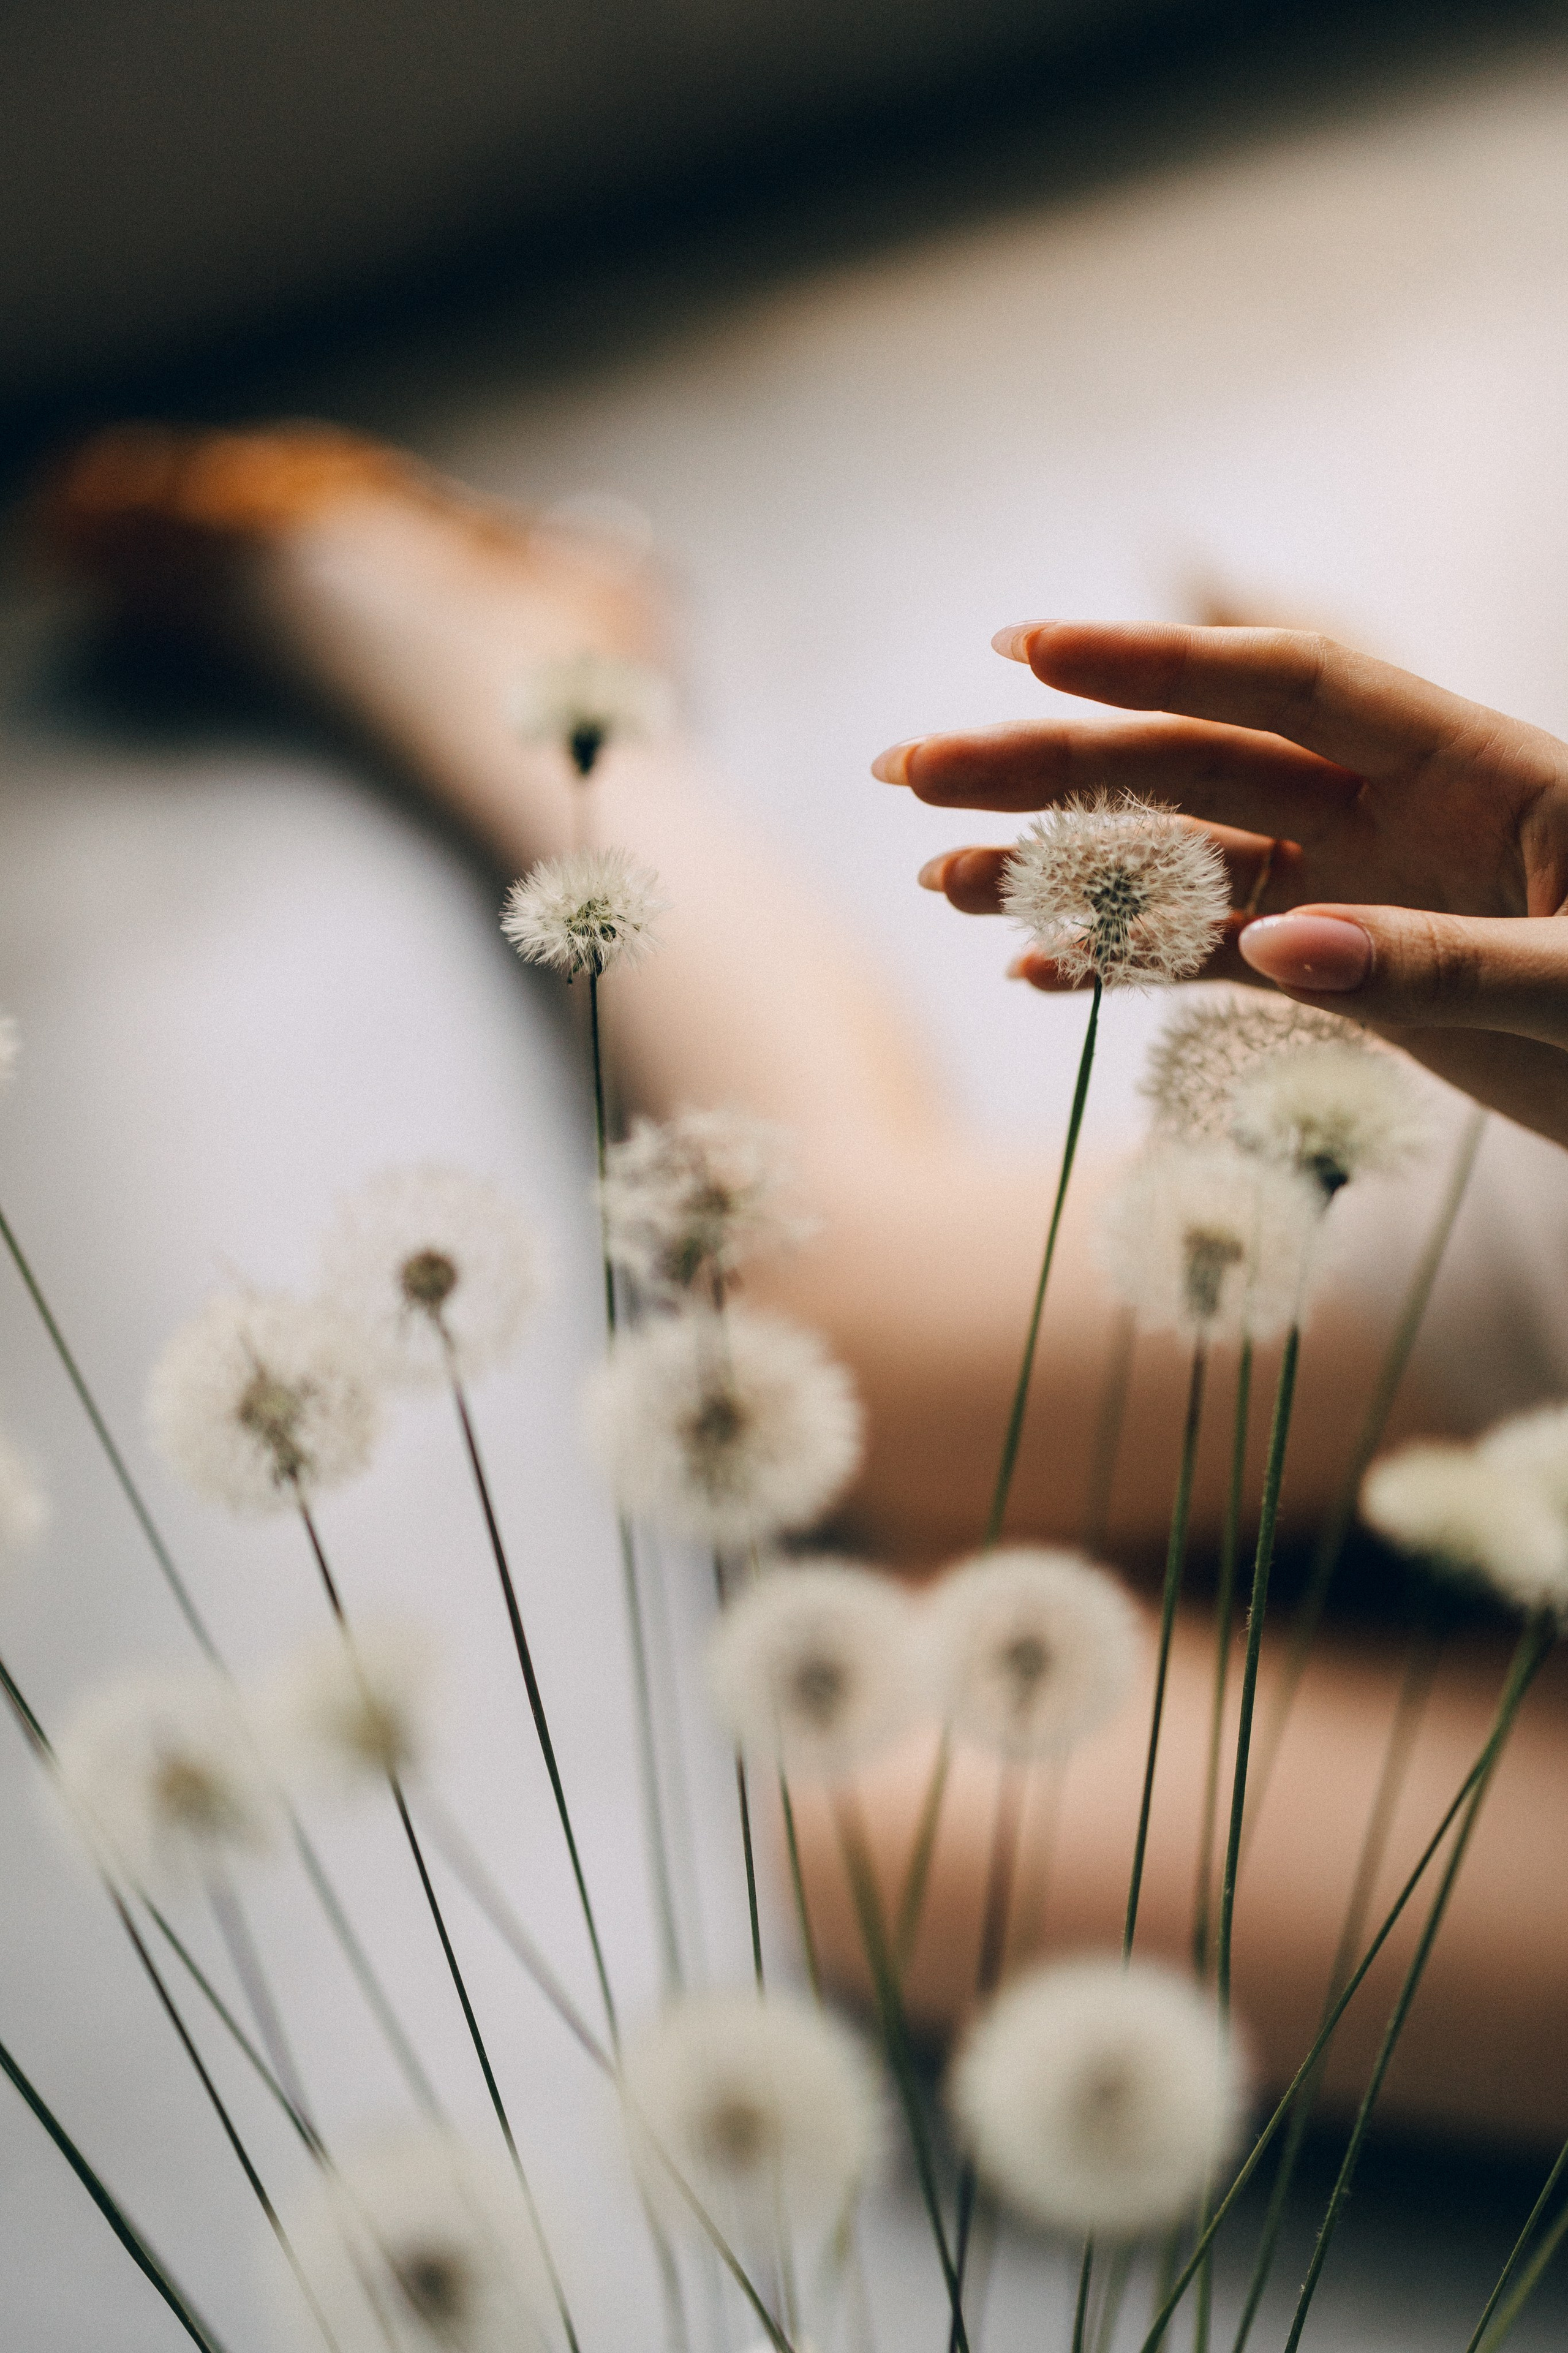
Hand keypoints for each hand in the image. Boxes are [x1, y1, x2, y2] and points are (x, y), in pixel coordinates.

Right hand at [873, 621, 1567, 1146]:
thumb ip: (1442, 964)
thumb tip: (1278, 947)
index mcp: (1469, 766)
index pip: (1285, 687)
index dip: (1155, 665)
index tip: (1027, 650)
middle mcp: (1396, 815)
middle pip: (1195, 767)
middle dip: (1051, 766)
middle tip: (913, 772)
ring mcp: (1363, 894)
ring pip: (1185, 865)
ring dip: (1064, 874)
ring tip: (940, 888)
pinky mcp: (1351, 975)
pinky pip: (1216, 960)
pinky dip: (1129, 966)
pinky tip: (1037, 975)